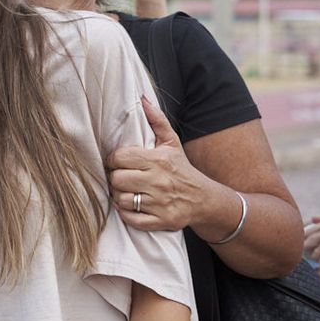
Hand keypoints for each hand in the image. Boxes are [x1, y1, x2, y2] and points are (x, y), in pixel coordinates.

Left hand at [106, 96, 210, 230]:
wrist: (205, 199)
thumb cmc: (181, 168)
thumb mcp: (171, 143)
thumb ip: (156, 120)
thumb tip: (141, 99)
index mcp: (158, 160)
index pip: (120, 157)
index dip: (114, 160)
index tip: (118, 162)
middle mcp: (159, 181)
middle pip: (116, 179)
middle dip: (115, 178)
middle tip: (122, 178)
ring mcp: (160, 203)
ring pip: (121, 199)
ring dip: (119, 196)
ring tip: (127, 191)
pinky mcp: (161, 221)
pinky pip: (130, 218)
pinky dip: (126, 214)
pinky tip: (131, 206)